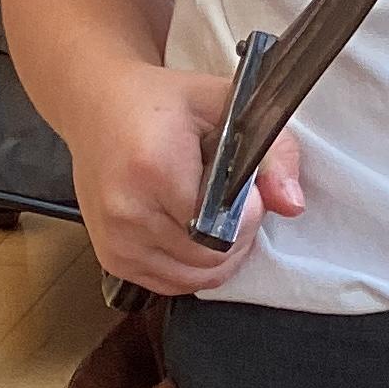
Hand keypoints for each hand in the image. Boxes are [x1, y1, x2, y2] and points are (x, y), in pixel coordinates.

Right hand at [68, 65, 304, 297]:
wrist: (96, 107)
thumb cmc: (159, 103)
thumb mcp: (223, 105)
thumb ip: (271, 152)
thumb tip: (292, 205)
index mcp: (153, 170)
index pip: (222, 227)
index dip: (249, 214)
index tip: (248, 189)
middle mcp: (128, 212)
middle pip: (211, 258)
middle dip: (239, 236)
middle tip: (234, 201)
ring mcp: (116, 241)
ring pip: (195, 279)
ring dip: (219, 256)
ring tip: (212, 215)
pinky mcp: (112, 260)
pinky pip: (172, 284)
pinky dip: (192, 267)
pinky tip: (191, 232)